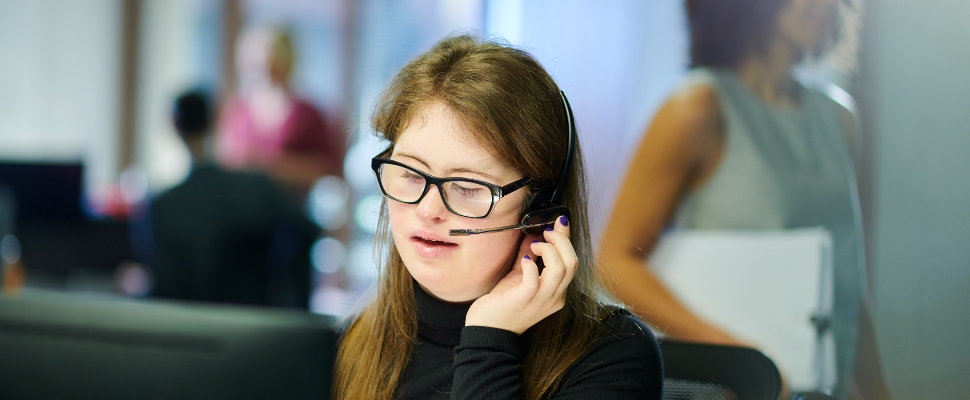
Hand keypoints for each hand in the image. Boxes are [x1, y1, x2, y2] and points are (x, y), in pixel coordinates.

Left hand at [465, 215, 576, 333]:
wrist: (487, 331)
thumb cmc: (503, 305)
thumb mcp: (519, 277)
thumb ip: (528, 258)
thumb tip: (532, 235)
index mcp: (556, 292)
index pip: (572, 262)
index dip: (567, 239)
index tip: (560, 221)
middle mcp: (554, 298)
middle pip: (572, 263)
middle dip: (561, 241)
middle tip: (545, 231)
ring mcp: (541, 300)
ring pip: (561, 269)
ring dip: (549, 250)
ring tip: (534, 244)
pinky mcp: (524, 300)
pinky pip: (535, 280)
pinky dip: (531, 265)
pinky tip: (524, 260)